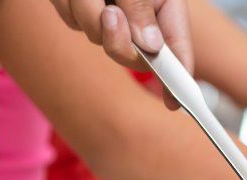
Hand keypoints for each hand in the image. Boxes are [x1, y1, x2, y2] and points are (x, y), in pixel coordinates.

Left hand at [48, 0, 191, 107]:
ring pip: (96, 37)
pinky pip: (71, 21)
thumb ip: (142, 11)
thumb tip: (150, 49)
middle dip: (116, 40)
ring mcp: (108, 14)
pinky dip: (68, 3)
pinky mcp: (80, 9)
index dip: (178, 81)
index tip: (176, 103)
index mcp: (164, 8)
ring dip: (86, 11)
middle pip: (132, 54)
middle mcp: (138, 16)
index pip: (178, 53)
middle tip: (110, 15)